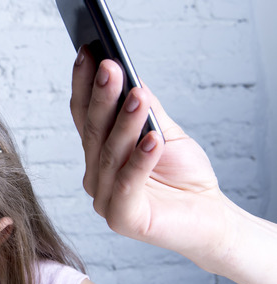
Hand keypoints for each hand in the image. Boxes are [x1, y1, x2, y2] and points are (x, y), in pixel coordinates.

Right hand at [69, 47, 232, 269]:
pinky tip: (152, 138)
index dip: (84, 86)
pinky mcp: (122, 219)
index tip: (88, 53)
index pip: (84, 117)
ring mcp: (105, 200)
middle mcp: (96, 177)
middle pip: (93, 133)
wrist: (210, 217)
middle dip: (101, 98)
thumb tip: (130, 77)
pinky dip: (140, 160)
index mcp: (99, 156)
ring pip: (111, 155)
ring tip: (139, 96)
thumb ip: (145, 111)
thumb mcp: (164, 133)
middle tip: (109, 68)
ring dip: (125, 123)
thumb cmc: (185, 178)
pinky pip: (127, 185)